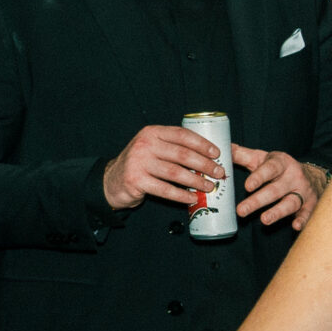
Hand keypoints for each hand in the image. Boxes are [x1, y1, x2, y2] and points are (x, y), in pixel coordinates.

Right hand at [101, 124, 225, 212]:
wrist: (112, 180)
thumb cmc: (141, 163)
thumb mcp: (154, 147)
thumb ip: (174, 147)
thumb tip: (210, 155)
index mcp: (153, 132)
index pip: (182, 135)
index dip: (202, 144)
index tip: (217, 153)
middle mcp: (145, 144)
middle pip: (182, 154)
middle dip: (204, 165)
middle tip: (219, 173)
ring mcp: (138, 162)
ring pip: (175, 173)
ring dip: (196, 181)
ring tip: (209, 186)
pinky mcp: (135, 180)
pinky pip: (165, 189)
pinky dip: (181, 195)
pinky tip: (192, 198)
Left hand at [235, 147, 323, 228]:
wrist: (313, 175)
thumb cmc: (280, 168)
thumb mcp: (263, 158)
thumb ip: (242, 155)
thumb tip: (223, 150)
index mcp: (282, 163)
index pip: (270, 169)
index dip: (259, 177)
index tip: (247, 186)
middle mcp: (294, 177)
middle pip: (275, 190)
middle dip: (258, 201)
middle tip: (241, 210)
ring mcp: (303, 192)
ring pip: (290, 203)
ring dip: (277, 212)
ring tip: (264, 220)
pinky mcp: (309, 205)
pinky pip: (307, 214)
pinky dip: (303, 220)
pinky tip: (296, 226)